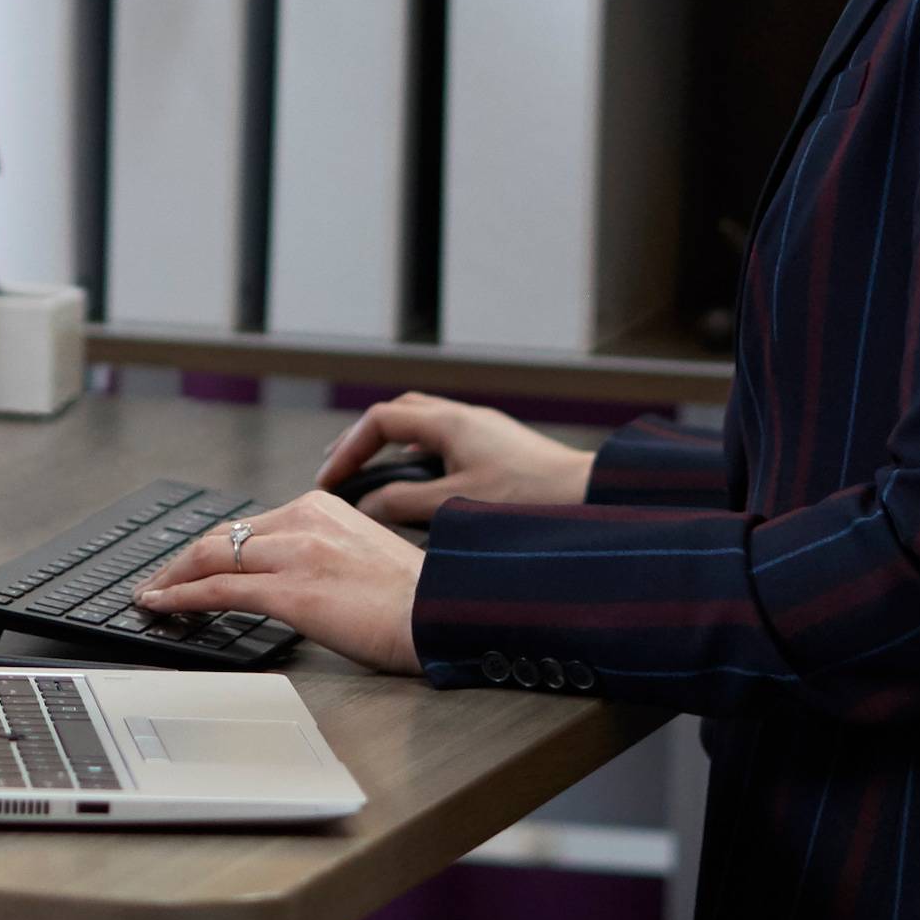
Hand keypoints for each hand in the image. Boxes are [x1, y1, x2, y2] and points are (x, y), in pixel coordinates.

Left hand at [132, 492, 424, 673]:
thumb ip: (329, 554)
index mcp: (324, 507)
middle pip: (224, 535)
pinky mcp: (290, 590)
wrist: (444, 616)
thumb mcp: (367, 556)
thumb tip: (300, 576)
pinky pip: (219, 589)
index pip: (251, 525)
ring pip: (211, 557)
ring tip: (150, 594)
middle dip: (183, 559)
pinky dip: (180, 596)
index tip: (194, 561)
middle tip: (159, 579)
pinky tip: (160, 606)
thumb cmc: (418, 600)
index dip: (214, 545)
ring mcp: (295, 554)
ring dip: (171, 578)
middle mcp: (305, 521)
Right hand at [314, 394, 594, 526]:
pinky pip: (445, 440)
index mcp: (448, 422)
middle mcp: (464, 417)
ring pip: (423, 425)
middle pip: (398, 413)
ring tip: (373, 475)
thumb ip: (404, 504)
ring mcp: (483, 430)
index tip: (330, 480)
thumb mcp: (456, 503)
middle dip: (363, 439)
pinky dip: (419, 456)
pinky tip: (419, 484)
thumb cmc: (529, 498)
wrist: (589, 494)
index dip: (348, 448)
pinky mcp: (498, 447)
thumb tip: (366, 506)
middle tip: (342, 468)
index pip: (379, 420)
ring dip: (392, 446)